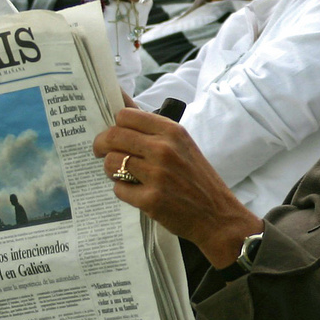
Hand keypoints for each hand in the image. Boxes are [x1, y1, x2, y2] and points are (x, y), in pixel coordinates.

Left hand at [93, 107, 261, 267]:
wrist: (218, 216)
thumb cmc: (196, 178)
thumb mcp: (182, 145)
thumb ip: (153, 130)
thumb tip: (121, 103)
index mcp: (172, 131)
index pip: (125, 115)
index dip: (113, 125)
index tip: (112, 134)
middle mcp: (164, 149)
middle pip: (112, 136)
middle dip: (101, 145)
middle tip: (101, 153)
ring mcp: (157, 175)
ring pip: (111, 163)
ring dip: (111, 170)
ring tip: (123, 175)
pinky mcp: (150, 200)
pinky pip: (118, 189)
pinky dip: (123, 192)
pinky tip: (136, 193)